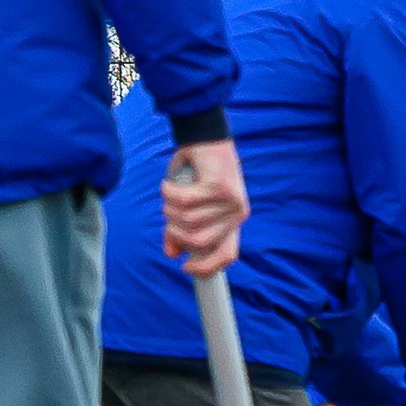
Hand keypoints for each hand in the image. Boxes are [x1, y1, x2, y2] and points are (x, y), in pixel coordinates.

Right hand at [164, 139, 249, 278]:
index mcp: (234, 221)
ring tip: (169, 194)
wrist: (206, 137)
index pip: (228, 254)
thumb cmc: (196, 173)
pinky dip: (168, 192)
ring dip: (169, 208)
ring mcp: (230, 199)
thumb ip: (181, 230)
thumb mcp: (189, 206)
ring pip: (187, 219)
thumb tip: (171, 252)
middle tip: (168, 215)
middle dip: (175, 231)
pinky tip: (168, 184)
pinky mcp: (217, 185)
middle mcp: (237, 213)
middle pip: (197, 240)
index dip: (207, 267)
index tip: (185, 268)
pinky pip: (183, 200)